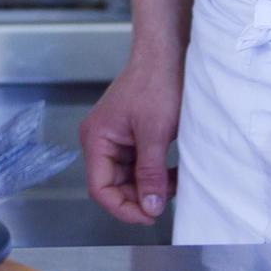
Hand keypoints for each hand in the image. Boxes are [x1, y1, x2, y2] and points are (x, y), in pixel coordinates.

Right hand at [79, 56, 180, 223]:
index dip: (123, 208)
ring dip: (150, 186)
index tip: (150, 216)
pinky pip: (138, 165)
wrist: (166, 54)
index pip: (99, 188)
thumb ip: (151, 173)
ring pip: (128, 178)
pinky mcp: (130, 136)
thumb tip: (150, 207)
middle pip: (113, 186)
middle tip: (166, 201)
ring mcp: (115, 138)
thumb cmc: (157, 84)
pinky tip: (173, 174)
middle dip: (139, 198)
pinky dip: (155, 174)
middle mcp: (100, 141)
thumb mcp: (155, 133)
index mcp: (96, 139)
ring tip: (174, 185)